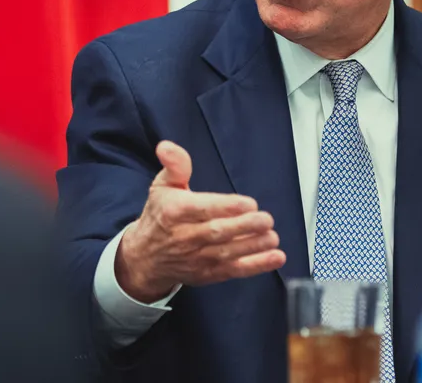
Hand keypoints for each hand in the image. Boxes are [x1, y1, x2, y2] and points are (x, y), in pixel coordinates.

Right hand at [115, 140, 286, 302]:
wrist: (146, 257)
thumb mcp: (162, 186)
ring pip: (227, 253)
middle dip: (245, 227)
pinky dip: (256, 266)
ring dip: (253, 246)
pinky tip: (275, 257)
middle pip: (217, 233)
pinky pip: (233, 271)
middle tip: (266, 219)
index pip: (202, 209)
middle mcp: (184, 237)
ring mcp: (197, 259)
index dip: (227, 207)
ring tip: (272, 237)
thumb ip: (174, 166)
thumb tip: (167, 147)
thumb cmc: (160, 215)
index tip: (249, 203)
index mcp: (174, 211)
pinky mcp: (207, 274)